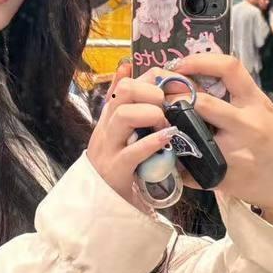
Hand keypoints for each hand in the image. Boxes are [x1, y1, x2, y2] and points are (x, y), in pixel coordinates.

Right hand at [87, 62, 176, 204]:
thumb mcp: (121, 133)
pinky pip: (132, 151)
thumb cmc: (120, 167)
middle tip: (166, 106)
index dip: (151, 79)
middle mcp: (106, 129)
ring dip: (151, 115)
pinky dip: (152, 142)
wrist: (102, 207)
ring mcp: (108, 149)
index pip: (126, 83)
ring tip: (165, 124)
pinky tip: (166, 139)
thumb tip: (126, 66)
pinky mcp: (115, 171)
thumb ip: (127, 105)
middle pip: (123, 92)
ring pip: (124, 116)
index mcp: (109, 118)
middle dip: (150, 93)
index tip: (170, 86)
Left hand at [170, 53, 272, 238]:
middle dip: (175, 98)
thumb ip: (236, 95)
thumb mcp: (263, 109)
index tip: (178, 65)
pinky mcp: (224, 177)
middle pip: (201, 103)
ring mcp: (235, 152)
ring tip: (164, 125)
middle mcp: (247, 125)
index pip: (228, 68)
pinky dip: (177, 161)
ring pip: (190, 135)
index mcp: (256, 102)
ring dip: (172, 128)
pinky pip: (189, 166)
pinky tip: (176, 156)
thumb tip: (193, 77)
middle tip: (161, 99)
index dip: (198, 61)